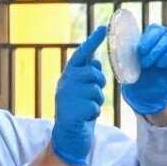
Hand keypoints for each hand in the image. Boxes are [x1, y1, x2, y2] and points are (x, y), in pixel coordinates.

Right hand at [52, 26, 106, 165]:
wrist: (68, 137)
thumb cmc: (78, 112)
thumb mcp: (81, 91)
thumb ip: (87, 76)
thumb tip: (96, 60)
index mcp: (67, 77)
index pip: (80, 55)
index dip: (92, 42)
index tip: (102, 28)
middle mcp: (65, 84)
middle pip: (93, 73)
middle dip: (98, 83)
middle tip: (92, 95)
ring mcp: (67, 97)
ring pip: (96, 90)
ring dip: (97, 101)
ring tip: (87, 108)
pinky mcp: (72, 111)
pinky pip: (94, 106)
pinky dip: (93, 113)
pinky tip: (85, 117)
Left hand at [122, 24, 166, 114]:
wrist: (146, 93)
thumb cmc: (136, 74)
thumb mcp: (126, 63)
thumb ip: (122, 52)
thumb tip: (113, 40)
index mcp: (154, 37)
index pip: (155, 30)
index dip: (149, 39)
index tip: (140, 52)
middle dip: (156, 49)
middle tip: (146, 63)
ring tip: (159, 65)